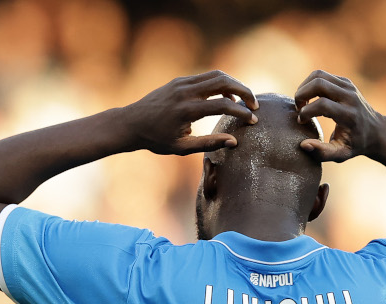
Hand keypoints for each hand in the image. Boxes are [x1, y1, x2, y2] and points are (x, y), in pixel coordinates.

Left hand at [123, 71, 258, 155]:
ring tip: (243, 100)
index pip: (223, 105)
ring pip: (216, 75)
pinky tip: (226, 97)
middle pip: (224, 81)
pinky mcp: (179, 80)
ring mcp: (182, 83)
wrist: (131, 123)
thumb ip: (209, 144)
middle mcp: (185, 92)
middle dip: (244, 91)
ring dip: (234, 85)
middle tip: (255, 105)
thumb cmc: (156, 140)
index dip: (242, 112)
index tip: (253, 121)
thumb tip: (235, 142)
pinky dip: (221, 84)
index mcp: (186, 110)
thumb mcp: (182, 148)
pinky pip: (206, 77)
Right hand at [294, 70, 382, 161]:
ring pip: (318, 75)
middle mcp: (350, 97)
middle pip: (318, 83)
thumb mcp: (341, 154)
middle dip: (301, 94)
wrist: (376, 131)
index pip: (323, 105)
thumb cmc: (355, 144)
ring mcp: (348, 86)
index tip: (301, 122)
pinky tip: (309, 99)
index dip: (306, 112)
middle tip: (298, 108)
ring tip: (302, 103)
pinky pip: (322, 75)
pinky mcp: (345, 81)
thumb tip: (303, 145)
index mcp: (349, 115)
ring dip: (304, 87)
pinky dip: (310, 84)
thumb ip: (322, 153)